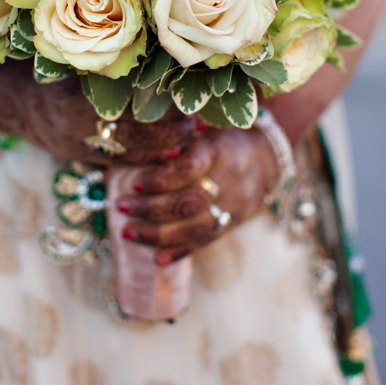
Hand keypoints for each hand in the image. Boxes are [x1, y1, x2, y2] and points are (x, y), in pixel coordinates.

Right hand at [0, 58, 198, 165]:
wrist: (3, 96)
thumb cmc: (42, 65)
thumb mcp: (70, 58)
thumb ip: (106, 59)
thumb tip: (157, 52)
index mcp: (78, 100)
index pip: (133, 111)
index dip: (165, 110)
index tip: (191, 102)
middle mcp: (78, 129)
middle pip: (136, 138)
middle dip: (171, 134)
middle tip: (198, 125)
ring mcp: (76, 147)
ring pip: (128, 155)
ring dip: (162, 149)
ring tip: (190, 139)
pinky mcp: (76, 157)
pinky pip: (115, 162)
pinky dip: (142, 158)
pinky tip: (165, 152)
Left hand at [116, 126, 277, 263]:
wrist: (264, 158)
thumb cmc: (220, 137)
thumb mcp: (203, 126)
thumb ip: (177, 136)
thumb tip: (138, 141)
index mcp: (219, 150)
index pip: (189, 168)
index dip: (160, 179)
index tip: (134, 183)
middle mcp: (230, 179)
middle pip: (190, 202)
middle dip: (151, 208)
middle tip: (121, 206)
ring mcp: (234, 205)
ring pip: (195, 227)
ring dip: (157, 234)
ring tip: (127, 232)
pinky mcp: (234, 223)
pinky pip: (206, 241)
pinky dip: (180, 251)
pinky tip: (156, 258)